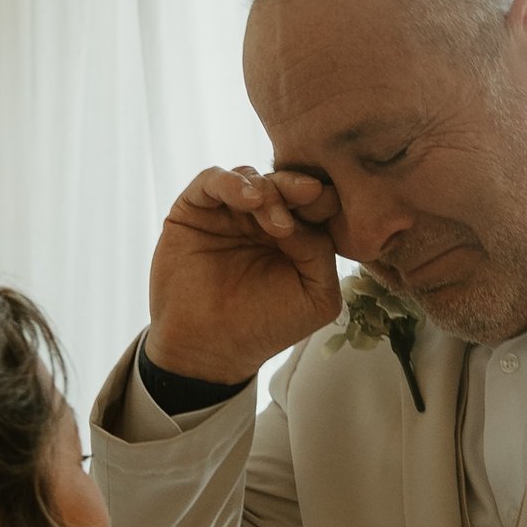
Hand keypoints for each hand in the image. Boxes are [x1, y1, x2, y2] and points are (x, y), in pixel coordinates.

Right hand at [148, 163, 342, 385]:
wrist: (208, 348)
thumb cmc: (266, 325)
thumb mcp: (316, 295)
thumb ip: (322, 252)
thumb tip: (303, 217)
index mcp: (298, 233)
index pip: (315, 202)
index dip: (325, 198)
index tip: (331, 202)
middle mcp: (263, 217)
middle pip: (286, 183)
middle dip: (300, 188)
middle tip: (311, 194)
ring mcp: (228, 211)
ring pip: (253, 178)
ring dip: (270, 192)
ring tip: (278, 223)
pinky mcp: (195, 208)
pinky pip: (213, 180)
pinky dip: (232, 183)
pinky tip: (249, 200)